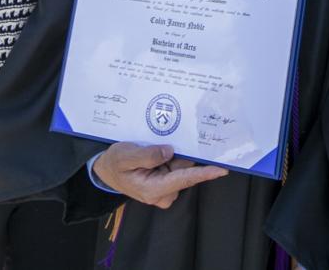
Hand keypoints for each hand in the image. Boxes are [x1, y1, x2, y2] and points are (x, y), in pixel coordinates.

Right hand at [92, 142, 227, 208]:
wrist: (106, 171)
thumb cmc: (115, 163)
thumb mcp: (125, 156)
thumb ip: (147, 155)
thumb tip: (170, 151)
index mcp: (154, 189)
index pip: (184, 179)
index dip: (204, 173)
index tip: (222, 169)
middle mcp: (164, 192)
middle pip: (185, 171)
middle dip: (187, 154)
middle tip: (186, 135)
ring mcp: (167, 188)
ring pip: (182, 167)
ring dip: (178, 154)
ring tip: (163, 140)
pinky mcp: (167, 182)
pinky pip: (178, 167)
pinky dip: (175, 156)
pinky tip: (166, 146)